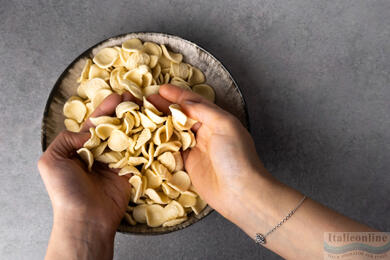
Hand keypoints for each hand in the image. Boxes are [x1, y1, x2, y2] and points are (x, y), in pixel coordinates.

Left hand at [38, 92, 136, 259]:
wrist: (86, 218)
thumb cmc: (66, 191)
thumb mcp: (51, 160)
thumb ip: (66, 139)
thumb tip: (89, 132)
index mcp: (81, 147)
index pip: (96, 122)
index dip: (106, 108)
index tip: (119, 95)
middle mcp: (100, 151)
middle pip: (115, 126)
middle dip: (125, 111)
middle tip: (137, 98)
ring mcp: (116, 161)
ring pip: (128, 137)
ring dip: (138, 123)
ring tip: (148, 108)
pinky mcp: (130, 171)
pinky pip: (139, 153)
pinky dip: (146, 142)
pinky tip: (153, 128)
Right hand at [149, 85, 271, 221]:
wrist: (239, 191)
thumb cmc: (236, 156)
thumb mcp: (225, 125)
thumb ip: (204, 111)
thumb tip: (184, 102)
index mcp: (216, 119)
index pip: (194, 102)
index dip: (177, 95)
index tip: (161, 89)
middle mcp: (206, 132)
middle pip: (181, 115)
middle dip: (164, 107)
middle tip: (146, 101)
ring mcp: (196, 148)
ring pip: (174, 131)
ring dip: (160, 123)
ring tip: (143, 116)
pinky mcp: (188, 165)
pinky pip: (171, 150)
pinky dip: (160, 143)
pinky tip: (148, 137)